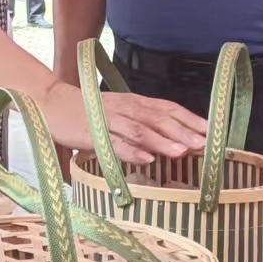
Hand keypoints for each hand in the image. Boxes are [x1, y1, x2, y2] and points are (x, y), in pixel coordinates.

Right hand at [41, 82, 206, 165]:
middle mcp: (125, 108)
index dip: (189, 118)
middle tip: (203, 144)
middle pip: (158, 118)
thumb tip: (171, 139)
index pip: (167, 107)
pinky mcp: (93, 135)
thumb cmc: (89, 110)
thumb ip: (141, 122)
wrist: (52, 103)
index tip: (210, 131)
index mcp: (133, 101)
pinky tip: (147, 159)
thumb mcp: (119, 111)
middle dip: (182, 131)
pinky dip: (132, 151)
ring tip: (182, 152)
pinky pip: (115, 143)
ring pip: (140, 130)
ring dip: (162, 140)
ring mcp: (109, 121)